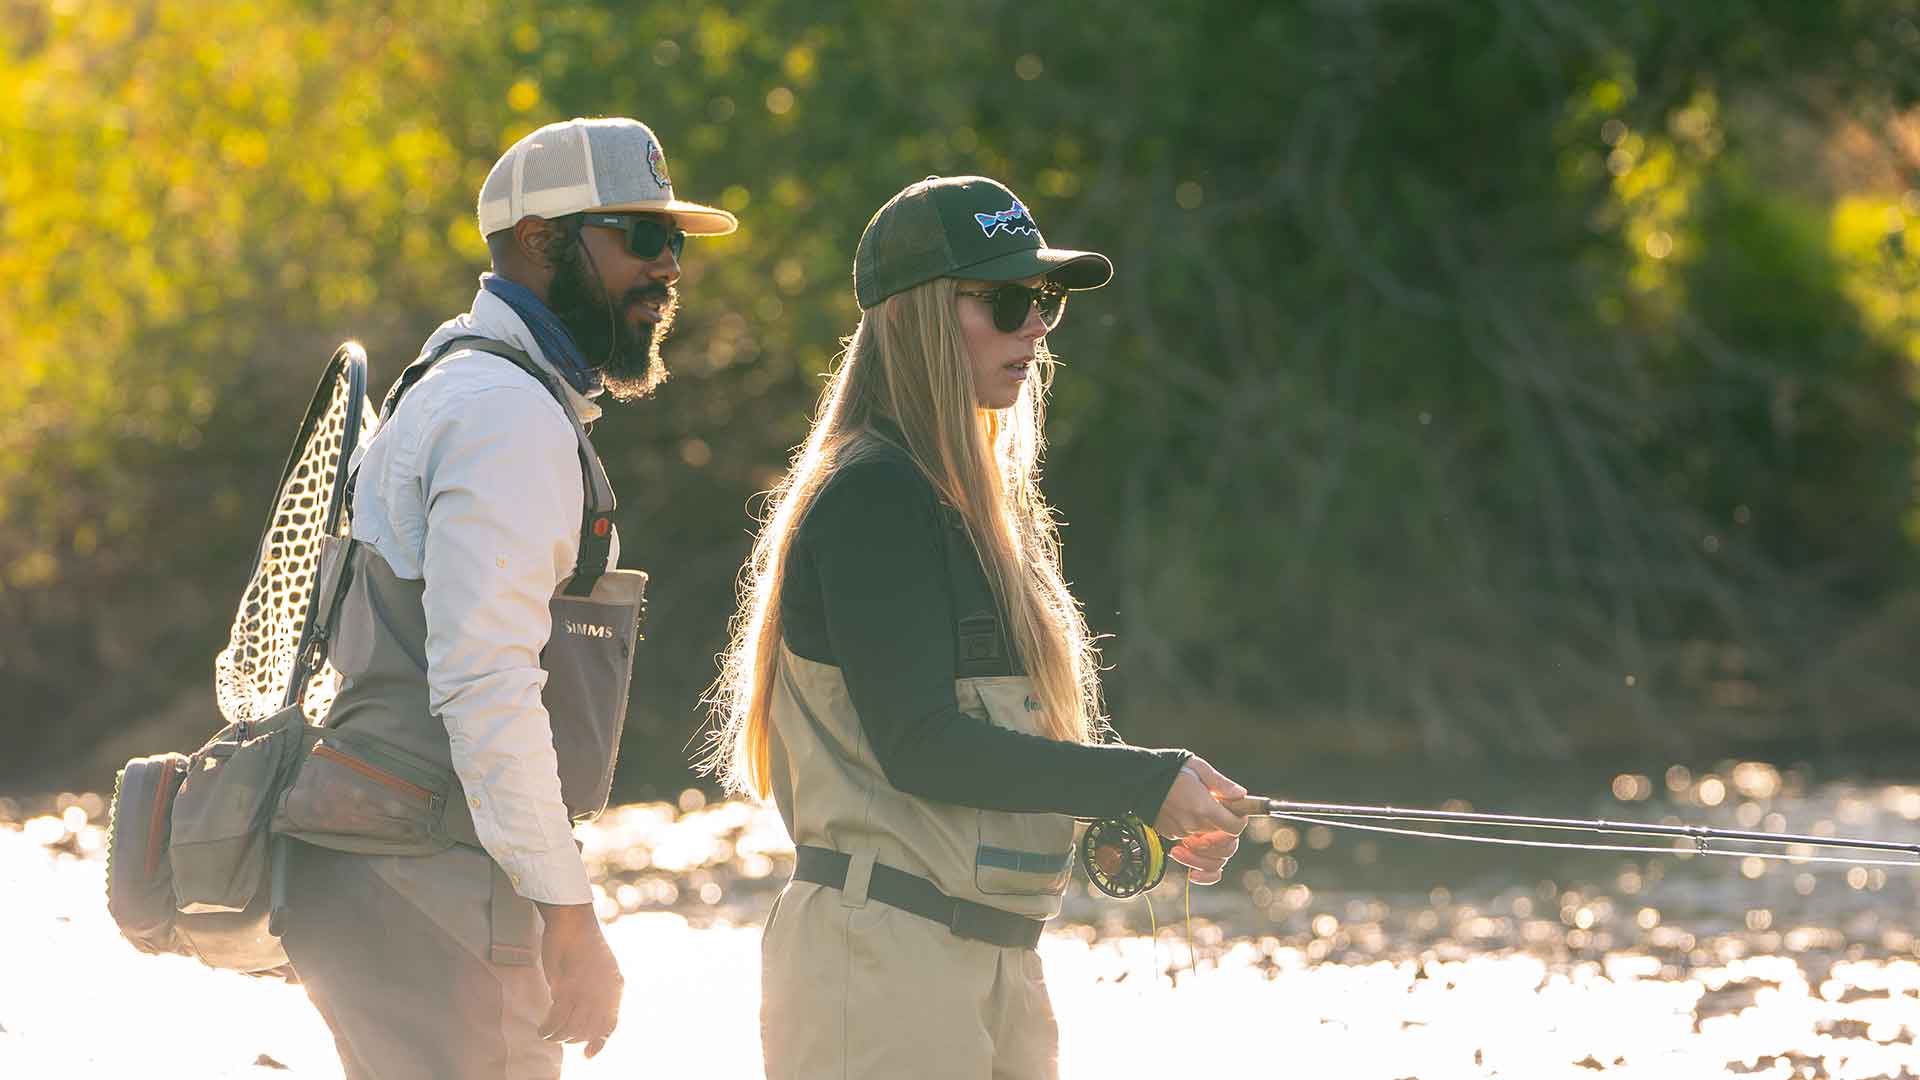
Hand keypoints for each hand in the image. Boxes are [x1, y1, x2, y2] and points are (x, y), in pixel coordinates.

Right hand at [535, 901, 623, 1058]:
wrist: (573, 922)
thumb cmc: (581, 943)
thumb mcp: (597, 970)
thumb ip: (595, 993)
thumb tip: (581, 1017)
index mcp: (615, 988)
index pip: (610, 1025)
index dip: (599, 1042)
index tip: (588, 1055)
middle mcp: (604, 992)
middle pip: (588, 1030)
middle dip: (571, 1038)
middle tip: (558, 1035)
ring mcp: (586, 991)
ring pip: (572, 1028)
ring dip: (557, 1036)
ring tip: (547, 1033)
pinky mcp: (567, 987)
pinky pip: (557, 1019)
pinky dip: (548, 1028)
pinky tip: (542, 1029)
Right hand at [1152, 755, 1248, 885]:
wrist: (1136, 778)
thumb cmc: (1169, 769)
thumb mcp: (1198, 767)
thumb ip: (1221, 783)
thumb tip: (1241, 794)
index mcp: (1204, 808)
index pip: (1234, 828)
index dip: (1239, 820)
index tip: (1236, 809)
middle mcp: (1193, 825)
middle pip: (1223, 840)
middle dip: (1226, 830)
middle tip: (1221, 813)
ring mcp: (1180, 832)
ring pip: (1206, 845)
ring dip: (1209, 836)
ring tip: (1205, 819)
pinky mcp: (1170, 835)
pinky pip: (1189, 843)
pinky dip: (1193, 837)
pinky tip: (1187, 819)